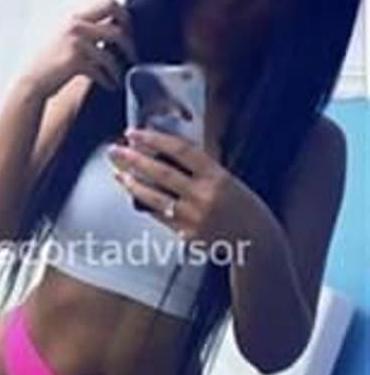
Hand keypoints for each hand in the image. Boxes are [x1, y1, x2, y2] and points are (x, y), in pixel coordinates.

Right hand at [22, 0, 137, 98]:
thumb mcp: (67, 38)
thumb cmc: (52, 63)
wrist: (32, 82)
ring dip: (119, 68)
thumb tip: (116, 29)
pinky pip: (101, 70)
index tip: (130, 33)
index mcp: (76, 18)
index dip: (126, 17)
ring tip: (121, 77)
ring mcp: (76, 43)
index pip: (110, 4)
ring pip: (111, 53)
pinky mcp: (75, 61)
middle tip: (133, 56)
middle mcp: (76, 25)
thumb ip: (88, 30)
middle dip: (129, 41)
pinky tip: (111, 86)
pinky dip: (109, 80)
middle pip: (117, 25)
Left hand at [106, 127, 258, 247]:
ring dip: (133, 184)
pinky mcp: (186, 235)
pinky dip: (145, 204)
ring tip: (118, 173)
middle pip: (161, 172)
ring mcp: (194, 217)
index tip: (135, 133)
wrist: (258, 241)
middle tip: (116, 150)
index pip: (180, 150)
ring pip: (154, 197)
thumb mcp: (227, 179)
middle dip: (134, 159)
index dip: (154, 139)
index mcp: (216, 176)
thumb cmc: (244, 207)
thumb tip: (166, 154)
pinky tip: (134, 196)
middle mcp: (204, 195)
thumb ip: (200, 169)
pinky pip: (159, 216)